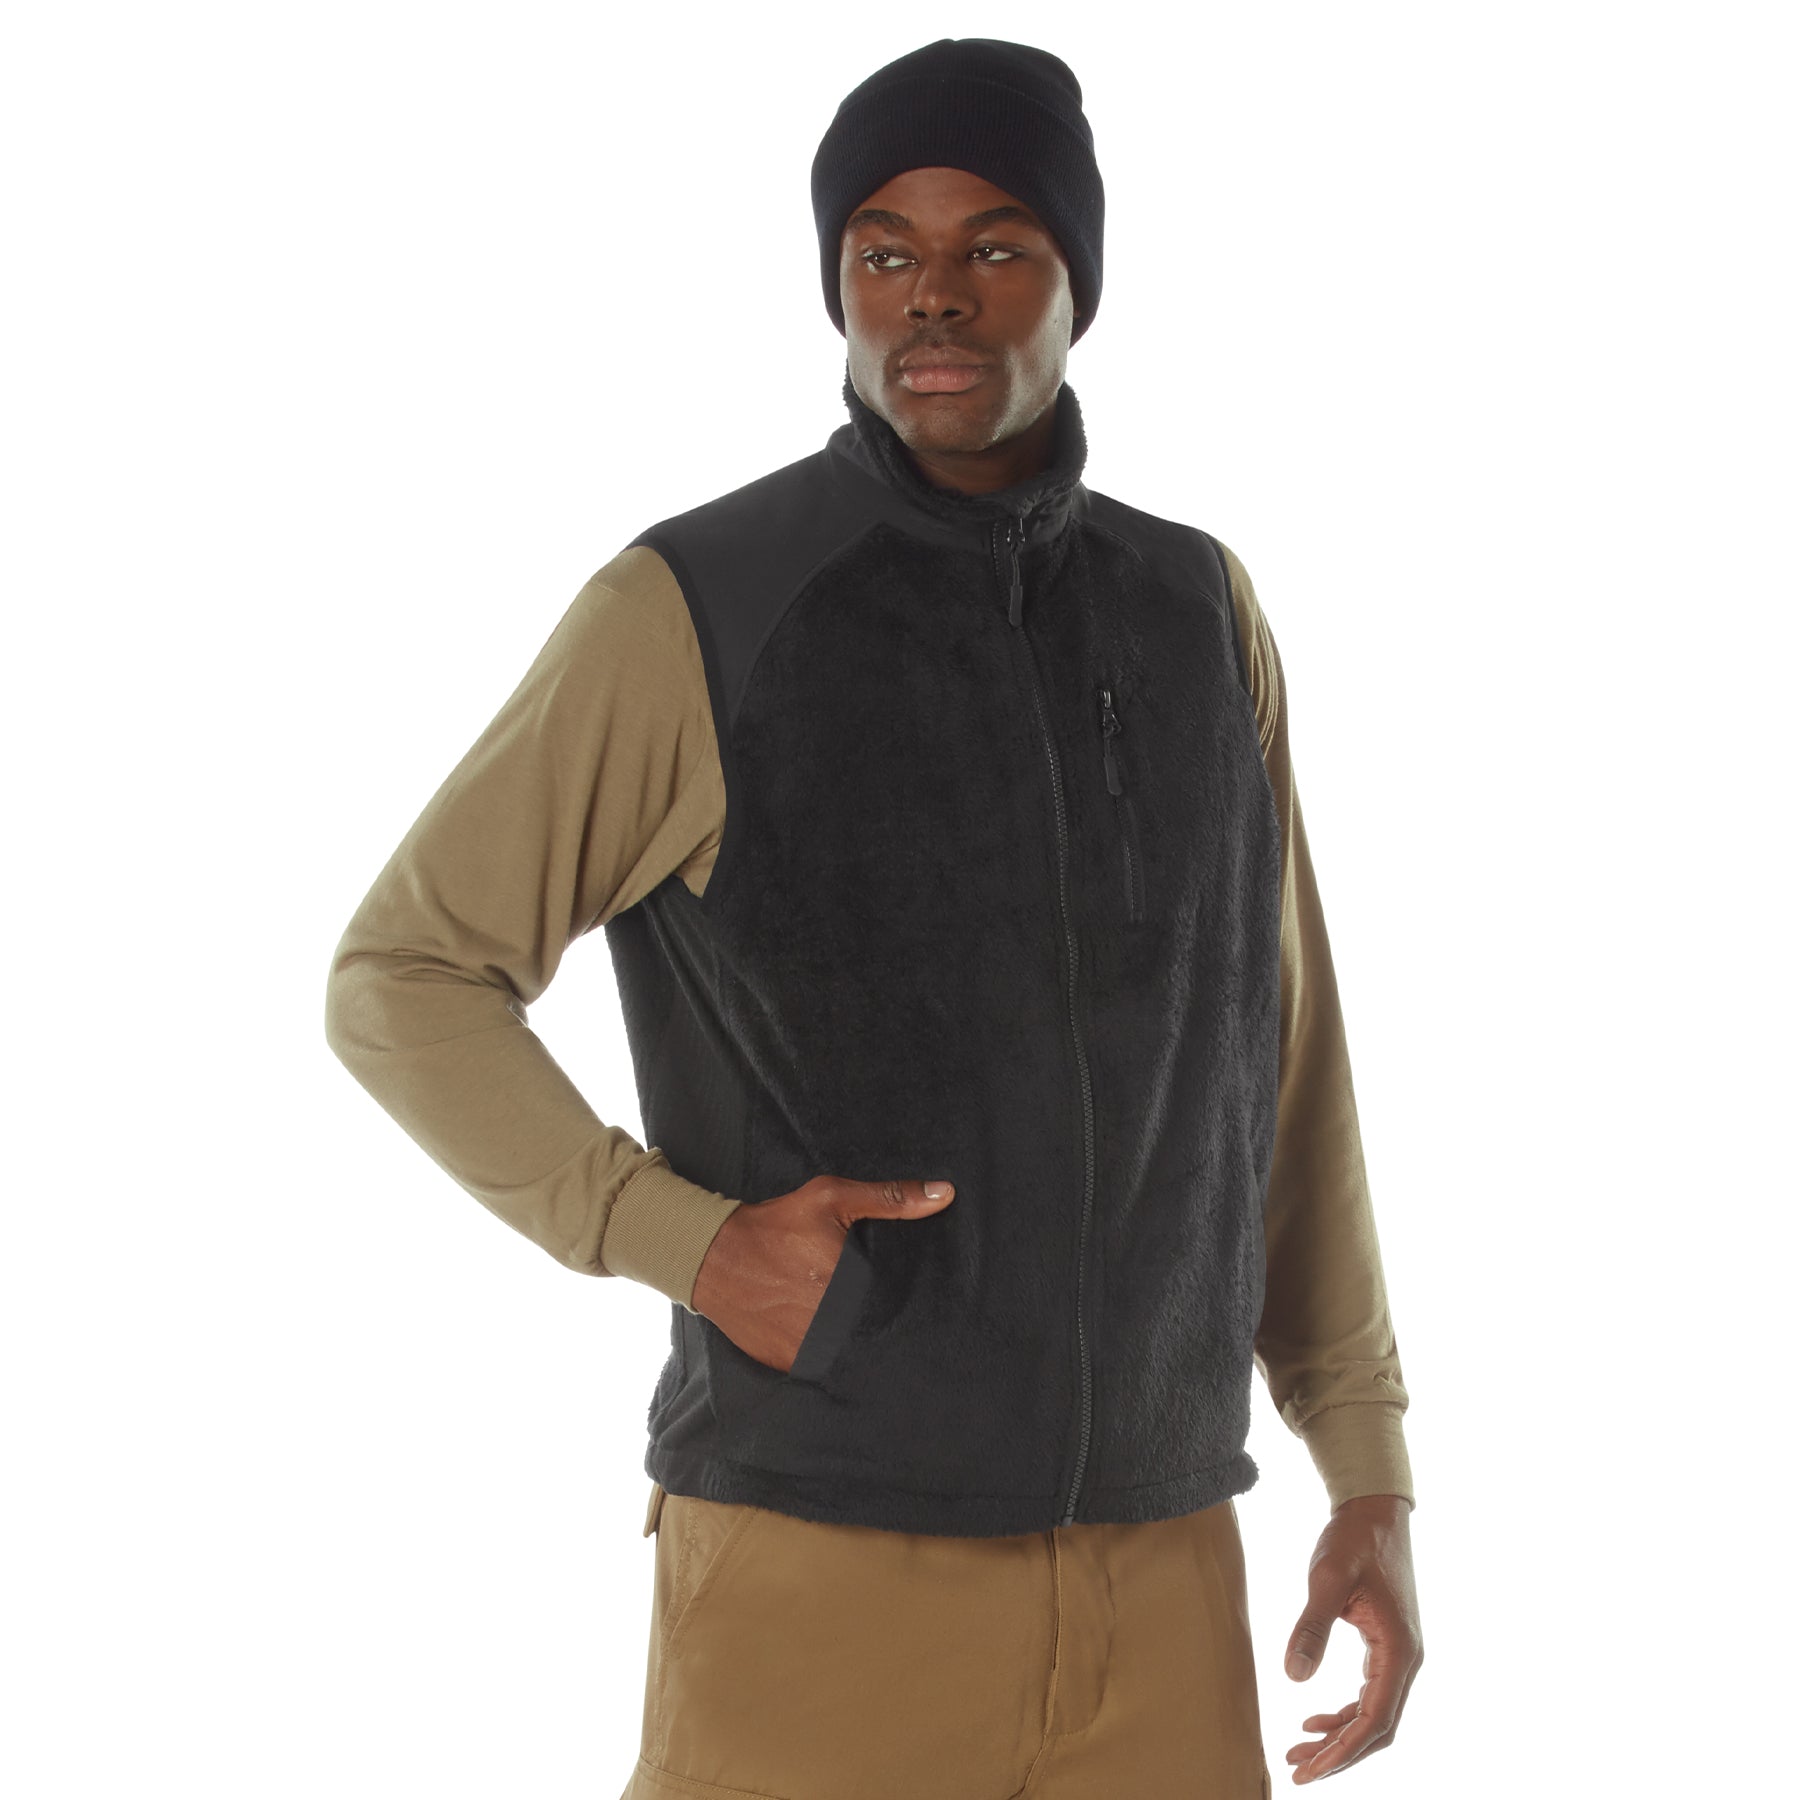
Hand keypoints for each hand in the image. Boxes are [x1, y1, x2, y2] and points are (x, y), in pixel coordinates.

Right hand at [691, 1173, 955, 1371]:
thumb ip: (889, 1198)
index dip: (903, 1305)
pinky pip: (820, 1366)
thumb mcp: (831, 1199)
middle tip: (870, 1309)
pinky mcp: (787, 1363)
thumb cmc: (775, 1225)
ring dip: (852, 1342)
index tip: (906, 1303)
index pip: (898, 1309)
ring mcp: (809, 1350)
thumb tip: (944, 1193)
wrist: (714, 1256)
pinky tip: (823, 1335)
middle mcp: (834, 1325)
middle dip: (876, 1322)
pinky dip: (824, 1353)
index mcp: (852, 1288)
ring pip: (849, 1353)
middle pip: (873, 1332)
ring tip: (846, 1323)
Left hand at [1281, 1493, 1422, 1783]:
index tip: (1311, 1769)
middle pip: (1376, 1727)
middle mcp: (1405, 1659)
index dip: (1344, 1751)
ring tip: (1298, 1749)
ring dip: (1338, 1736)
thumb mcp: (1328, 1579)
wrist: (1374, 1509)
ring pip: (1372, 1713)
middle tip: (1297, 1769)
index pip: (1375, 1720)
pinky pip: (1368, 1694)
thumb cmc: (1354, 1539)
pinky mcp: (1384, 1645)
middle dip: (1339, 1754)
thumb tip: (1293, 1677)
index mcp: (1398, 1650)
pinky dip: (1343, 1713)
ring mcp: (1397, 1654)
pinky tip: (1312, 1719)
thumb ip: (1312, 1627)